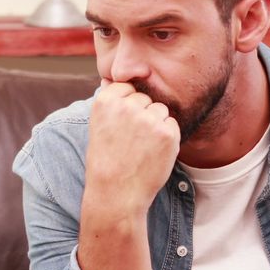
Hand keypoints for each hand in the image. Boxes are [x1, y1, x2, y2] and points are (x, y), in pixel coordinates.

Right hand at [84, 79, 180, 215]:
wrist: (116, 193)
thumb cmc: (106, 160)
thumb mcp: (98, 125)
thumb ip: (109, 100)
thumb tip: (109, 77)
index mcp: (106, 101)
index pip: (127, 88)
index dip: (127, 107)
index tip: (121, 126)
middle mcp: (127, 105)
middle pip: (145, 98)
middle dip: (142, 115)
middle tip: (131, 141)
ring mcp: (149, 118)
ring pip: (160, 110)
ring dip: (156, 125)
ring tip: (141, 148)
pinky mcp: (168, 132)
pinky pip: (172, 124)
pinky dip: (167, 138)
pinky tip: (152, 153)